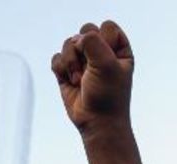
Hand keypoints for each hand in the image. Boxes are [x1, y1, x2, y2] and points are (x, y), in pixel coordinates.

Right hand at [51, 20, 134, 137]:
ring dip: (71, 62)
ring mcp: (84, 62)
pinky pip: (57, 58)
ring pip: (69, 43)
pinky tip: (70, 81)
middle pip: (85, 31)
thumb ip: (92, 41)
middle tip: (89, 69)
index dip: (103, 40)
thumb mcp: (107, 64)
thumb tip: (76, 39)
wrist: (97, 123)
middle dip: (83, 50)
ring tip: (79, 80)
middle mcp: (102, 53)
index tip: (108, 60)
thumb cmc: (108, 96)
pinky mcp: (67, 71)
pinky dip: (61, 69)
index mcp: (119, 50)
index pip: (107, 27)